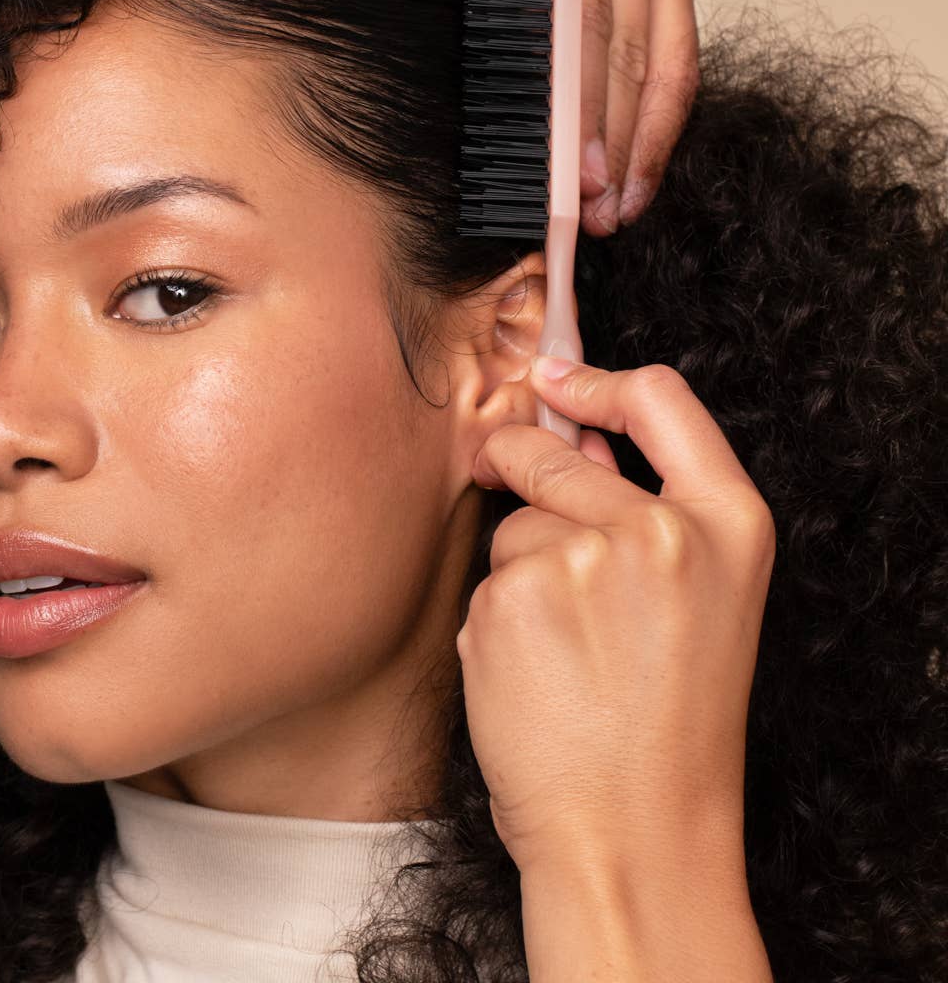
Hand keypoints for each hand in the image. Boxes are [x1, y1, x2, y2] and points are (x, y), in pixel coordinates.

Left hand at [461, 355, 774, 884]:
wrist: (634, 833)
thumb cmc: (668, 723)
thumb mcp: (702, 599)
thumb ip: (646, 505)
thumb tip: (569, 426)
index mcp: (727, 524)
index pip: (661, 398)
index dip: (597, 378)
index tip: (555, 378)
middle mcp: (660, 531)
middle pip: (549, 450)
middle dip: (518, 468)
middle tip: (534, 536)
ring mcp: (582, 562)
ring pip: (510, 524)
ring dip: (518, 572)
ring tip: (563, 652)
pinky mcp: (511, 600)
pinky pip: (484, 582)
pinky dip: (494, 621)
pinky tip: (531, 675)